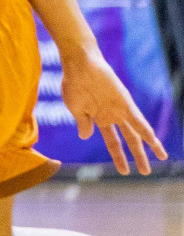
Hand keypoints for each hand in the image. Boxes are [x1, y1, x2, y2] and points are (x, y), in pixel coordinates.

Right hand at [62, 43, 167, 174]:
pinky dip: (145, 130)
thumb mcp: (75, 107)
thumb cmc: (73, 83)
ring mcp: (119, 109)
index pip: (112, 142)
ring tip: (161, 157)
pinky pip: (137, 119)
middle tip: (145, 171)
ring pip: (138, 131)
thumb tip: (86, 137)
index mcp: (98, 119)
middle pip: (129, 140)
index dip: (118, 157)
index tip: (124, 171)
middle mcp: (112, 116)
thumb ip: (83, 122)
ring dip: (148, 146)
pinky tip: (153, 141)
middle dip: (137, 156)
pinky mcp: (124, 102)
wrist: (78, 64)